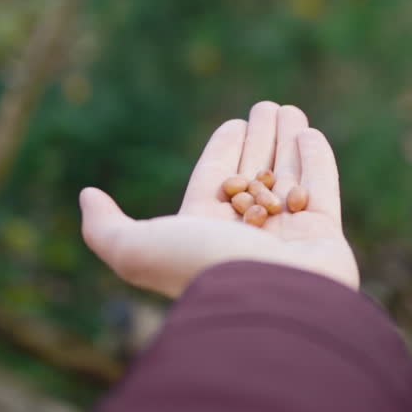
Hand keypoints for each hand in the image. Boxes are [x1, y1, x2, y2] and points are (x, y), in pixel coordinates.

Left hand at [79, 101, 359, 297]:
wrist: (268, 304)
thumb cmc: (203, 270)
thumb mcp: (137, 248)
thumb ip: (105, 227)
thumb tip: (86, 196)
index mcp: (206, 234)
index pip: (216, 182)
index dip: (224, 151)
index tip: (234, 124)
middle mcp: (248, 235)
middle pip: (254, 175)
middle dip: (259, 140)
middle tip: (266, 107)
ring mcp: (288, 236)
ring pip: (287, 178)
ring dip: (287, 142)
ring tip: (288, 109)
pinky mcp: (325, 236)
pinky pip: (320, 190)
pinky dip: (316, 161)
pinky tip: (307, 133)